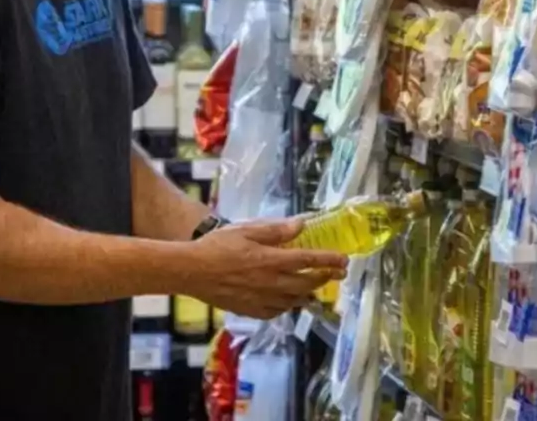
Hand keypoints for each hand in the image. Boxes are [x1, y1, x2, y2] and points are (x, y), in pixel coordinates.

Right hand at [181, 218, 347, 319]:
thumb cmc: (218, 246)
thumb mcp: (247, 230)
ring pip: (294, 301)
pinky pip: (277, 312)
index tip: (344, 261)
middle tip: (337, 274)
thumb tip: (301, 224)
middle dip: (325, 278)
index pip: (309, 261)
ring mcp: (262, 300)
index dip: (329, 261)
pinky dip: (287, 306)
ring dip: (309, 294)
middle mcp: (271, 283)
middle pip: (307, 284)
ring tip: (315, 288)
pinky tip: (287, 300)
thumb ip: (276, 230)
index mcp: (272, 260)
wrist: (192, 271)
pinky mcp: (251, 311)